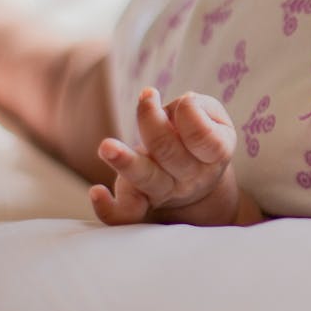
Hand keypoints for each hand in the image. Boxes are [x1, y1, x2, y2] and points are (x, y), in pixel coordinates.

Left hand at [90, 88, 242, 225]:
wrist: (196, 180)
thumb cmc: (200, 136)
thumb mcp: (213, 118)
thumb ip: (199, 107)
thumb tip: (184, 104)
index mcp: (214, 156)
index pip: (203, 138)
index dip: (191, 113)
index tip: (186, 100)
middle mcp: (190, 179)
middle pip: (168, 152)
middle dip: (152, 122)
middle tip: (147, 96)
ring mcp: (163, 192)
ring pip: (145, 180)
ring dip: (125, 162)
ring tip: (107, 146)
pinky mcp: (137, 201)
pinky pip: (124, 215)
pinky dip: (107, 208)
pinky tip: (96, 191)